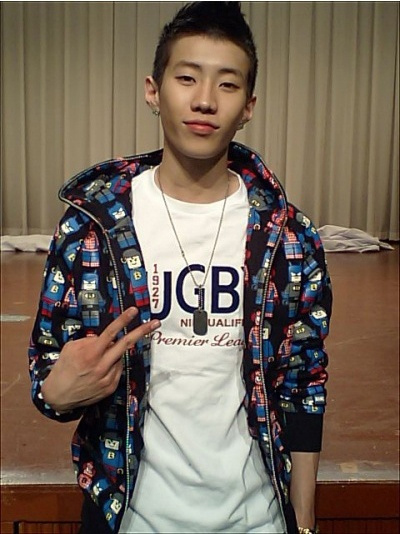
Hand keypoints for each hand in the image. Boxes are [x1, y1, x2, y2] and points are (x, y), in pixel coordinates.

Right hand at [41, 307, 159, 411]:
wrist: (58, 397)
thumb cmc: (63, 369)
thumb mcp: (71, 348)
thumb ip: (89, 341)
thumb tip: (104, 337)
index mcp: (90, 353)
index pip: (110, 333)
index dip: (123, 320)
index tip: (133, 311)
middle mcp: (101, 365)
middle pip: (126, 344)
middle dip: (142, 332)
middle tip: (155, 323)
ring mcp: (108, 378)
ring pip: (120, 357)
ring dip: (115, 353)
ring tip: (97, 360)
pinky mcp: (110, 387)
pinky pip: (118, 370)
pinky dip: (112, 366)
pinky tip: (100, 369)